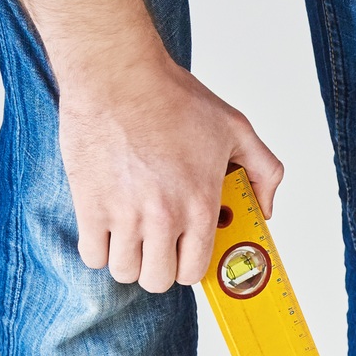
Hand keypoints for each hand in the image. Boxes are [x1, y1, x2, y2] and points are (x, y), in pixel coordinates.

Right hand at [57, 56, 283, 292]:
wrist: (118, 74)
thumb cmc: (171, 96)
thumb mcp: (236, 128)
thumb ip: (264, 170)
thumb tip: (265, 208)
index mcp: (199, 204)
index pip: (194, 271)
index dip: (189, 265)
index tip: (183, 252)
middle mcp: (163, 216)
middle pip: (157, 280)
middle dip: (158, 267)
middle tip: (156, 244)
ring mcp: (123, 214)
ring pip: (124, 272)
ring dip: (127, 260)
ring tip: (130, 235)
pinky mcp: (89, 205)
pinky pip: (92, 254)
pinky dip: (98, 248)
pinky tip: (106, 227)